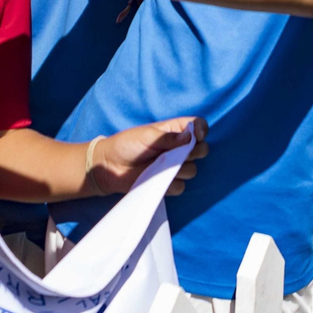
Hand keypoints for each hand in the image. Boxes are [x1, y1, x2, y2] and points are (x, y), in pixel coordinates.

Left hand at [92, 118, 207, 195]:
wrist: (110, 167)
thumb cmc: (127, 144)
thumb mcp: (146, 136)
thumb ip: (168, 138)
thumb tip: (190, 137)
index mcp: (174, 131)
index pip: (198, 126)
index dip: (202, 130)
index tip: (196, 137)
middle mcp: (178, 148)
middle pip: (202, 150)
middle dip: (194, 152)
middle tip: (177, 153)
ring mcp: (174, 166)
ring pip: (192, 170)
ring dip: (180, 169)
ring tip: (159, 165)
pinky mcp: (168, 183)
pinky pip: (181, 186)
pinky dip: (171, 184)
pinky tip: (157, 178)